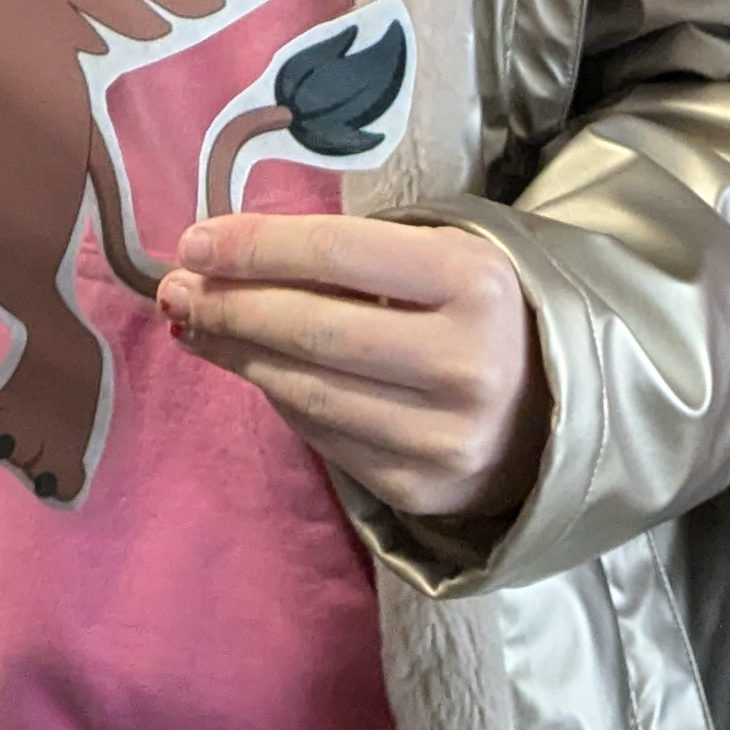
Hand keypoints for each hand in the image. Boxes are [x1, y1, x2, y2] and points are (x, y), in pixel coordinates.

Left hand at [157, 214, 550, 524]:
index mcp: (473, 280)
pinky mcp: (420, 489)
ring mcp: (443, 437)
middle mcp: (464, 362)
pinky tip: (252, 369)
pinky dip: (278, 399)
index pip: (337, 254)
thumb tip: (225, 255)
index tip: (194, 240)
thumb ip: (350, 253)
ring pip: (307, 392)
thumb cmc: (478, 311)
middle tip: (175, 288)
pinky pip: (323, 437)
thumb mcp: (440, 256)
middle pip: (312, 329)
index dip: (255, 247)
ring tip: (194, 326)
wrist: (554, 410)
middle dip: (230, 305)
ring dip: (237, 356)